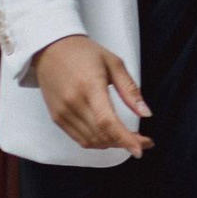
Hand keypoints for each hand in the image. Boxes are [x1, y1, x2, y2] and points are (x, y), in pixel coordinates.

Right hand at [33, 34, 151, 154]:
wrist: (50, 49)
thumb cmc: (83, 53)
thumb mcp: (114, 64)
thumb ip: (130, 90)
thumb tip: (146, 113)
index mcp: (90, 86)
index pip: (108, 122)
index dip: (125, 139)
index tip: (141, 148)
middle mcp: (74, 102)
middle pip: (102, 135)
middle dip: (125, 143)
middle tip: (142, 140)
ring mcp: (63, 112)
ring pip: (91, 141)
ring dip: (112, 144)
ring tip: (126, 137)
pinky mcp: (57, 117)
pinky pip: (79, 139)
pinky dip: (97, 142)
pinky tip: (108, 136)